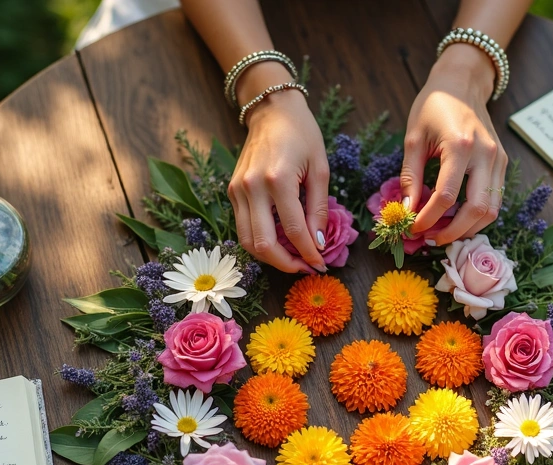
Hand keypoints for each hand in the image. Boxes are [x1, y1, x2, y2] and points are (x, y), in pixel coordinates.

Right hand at [228, 80, 328, 273]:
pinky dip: (260, 240)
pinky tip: (279, 241)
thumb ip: (318, 209)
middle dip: (285, 264)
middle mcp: (252, 187)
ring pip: (247, 241)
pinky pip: (243, 226)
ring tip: (292, 259)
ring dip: (270, 257)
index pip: (293, 230)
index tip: (320, 264)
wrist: (272, 110)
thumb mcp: (320, 169)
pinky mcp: (232, 191)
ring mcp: (237, 190)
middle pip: (263, 244)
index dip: (308, 253)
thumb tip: (317, 244)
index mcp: (278, 179)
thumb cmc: (302, 135)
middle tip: (305, 267)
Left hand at [400, 44, 505, 244]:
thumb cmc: (433, 106)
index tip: (413, 229)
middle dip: (454, 232)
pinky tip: (457, 217)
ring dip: (469, 227)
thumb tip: (407, 212)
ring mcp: (499, 159)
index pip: (446, 197)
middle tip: (432, 239)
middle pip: (477, 210)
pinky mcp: (503, 162)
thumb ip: (410, 178)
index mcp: (460, 146)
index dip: (428, 219)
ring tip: (444, 231)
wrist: (462, 83)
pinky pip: (495, 198)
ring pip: (492, 209)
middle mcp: (485, 155)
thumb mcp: (413, 139)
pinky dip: (478, 215)